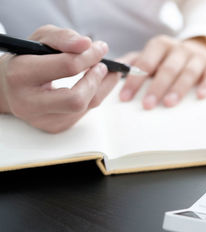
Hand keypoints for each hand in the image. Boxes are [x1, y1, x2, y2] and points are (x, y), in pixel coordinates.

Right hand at [0, 25, 120, 132]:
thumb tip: (87, 44)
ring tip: (100, 71)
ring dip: (100, 87)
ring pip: (85, 106)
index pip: (67, 66)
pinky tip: (90, 85)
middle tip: (103, 66)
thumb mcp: (41, 39)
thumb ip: (63, 38)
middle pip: (76, 99)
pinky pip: (84, 113)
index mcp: (21, 74)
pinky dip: (92, 96)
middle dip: (96, 79)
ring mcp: (41, 119)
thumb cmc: (27, 59)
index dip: (90, 56)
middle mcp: (28, 102)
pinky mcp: (53, 126)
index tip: (101, 48)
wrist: (9, 86)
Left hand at [119, 35, 205, 108]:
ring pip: (188, 72)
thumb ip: (133, 62)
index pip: (145, 63)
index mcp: (160, 45)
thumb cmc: (170, 58)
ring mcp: (198, 56)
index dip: (135, 80)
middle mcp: (179, 48)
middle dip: (156, 87)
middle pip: (167, 68)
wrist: (203, 47)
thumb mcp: (152, 55)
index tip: (125, 98)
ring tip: (169, 104)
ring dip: (178, 88)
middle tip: (147, 105)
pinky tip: (201, 96)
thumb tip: (110, 70)